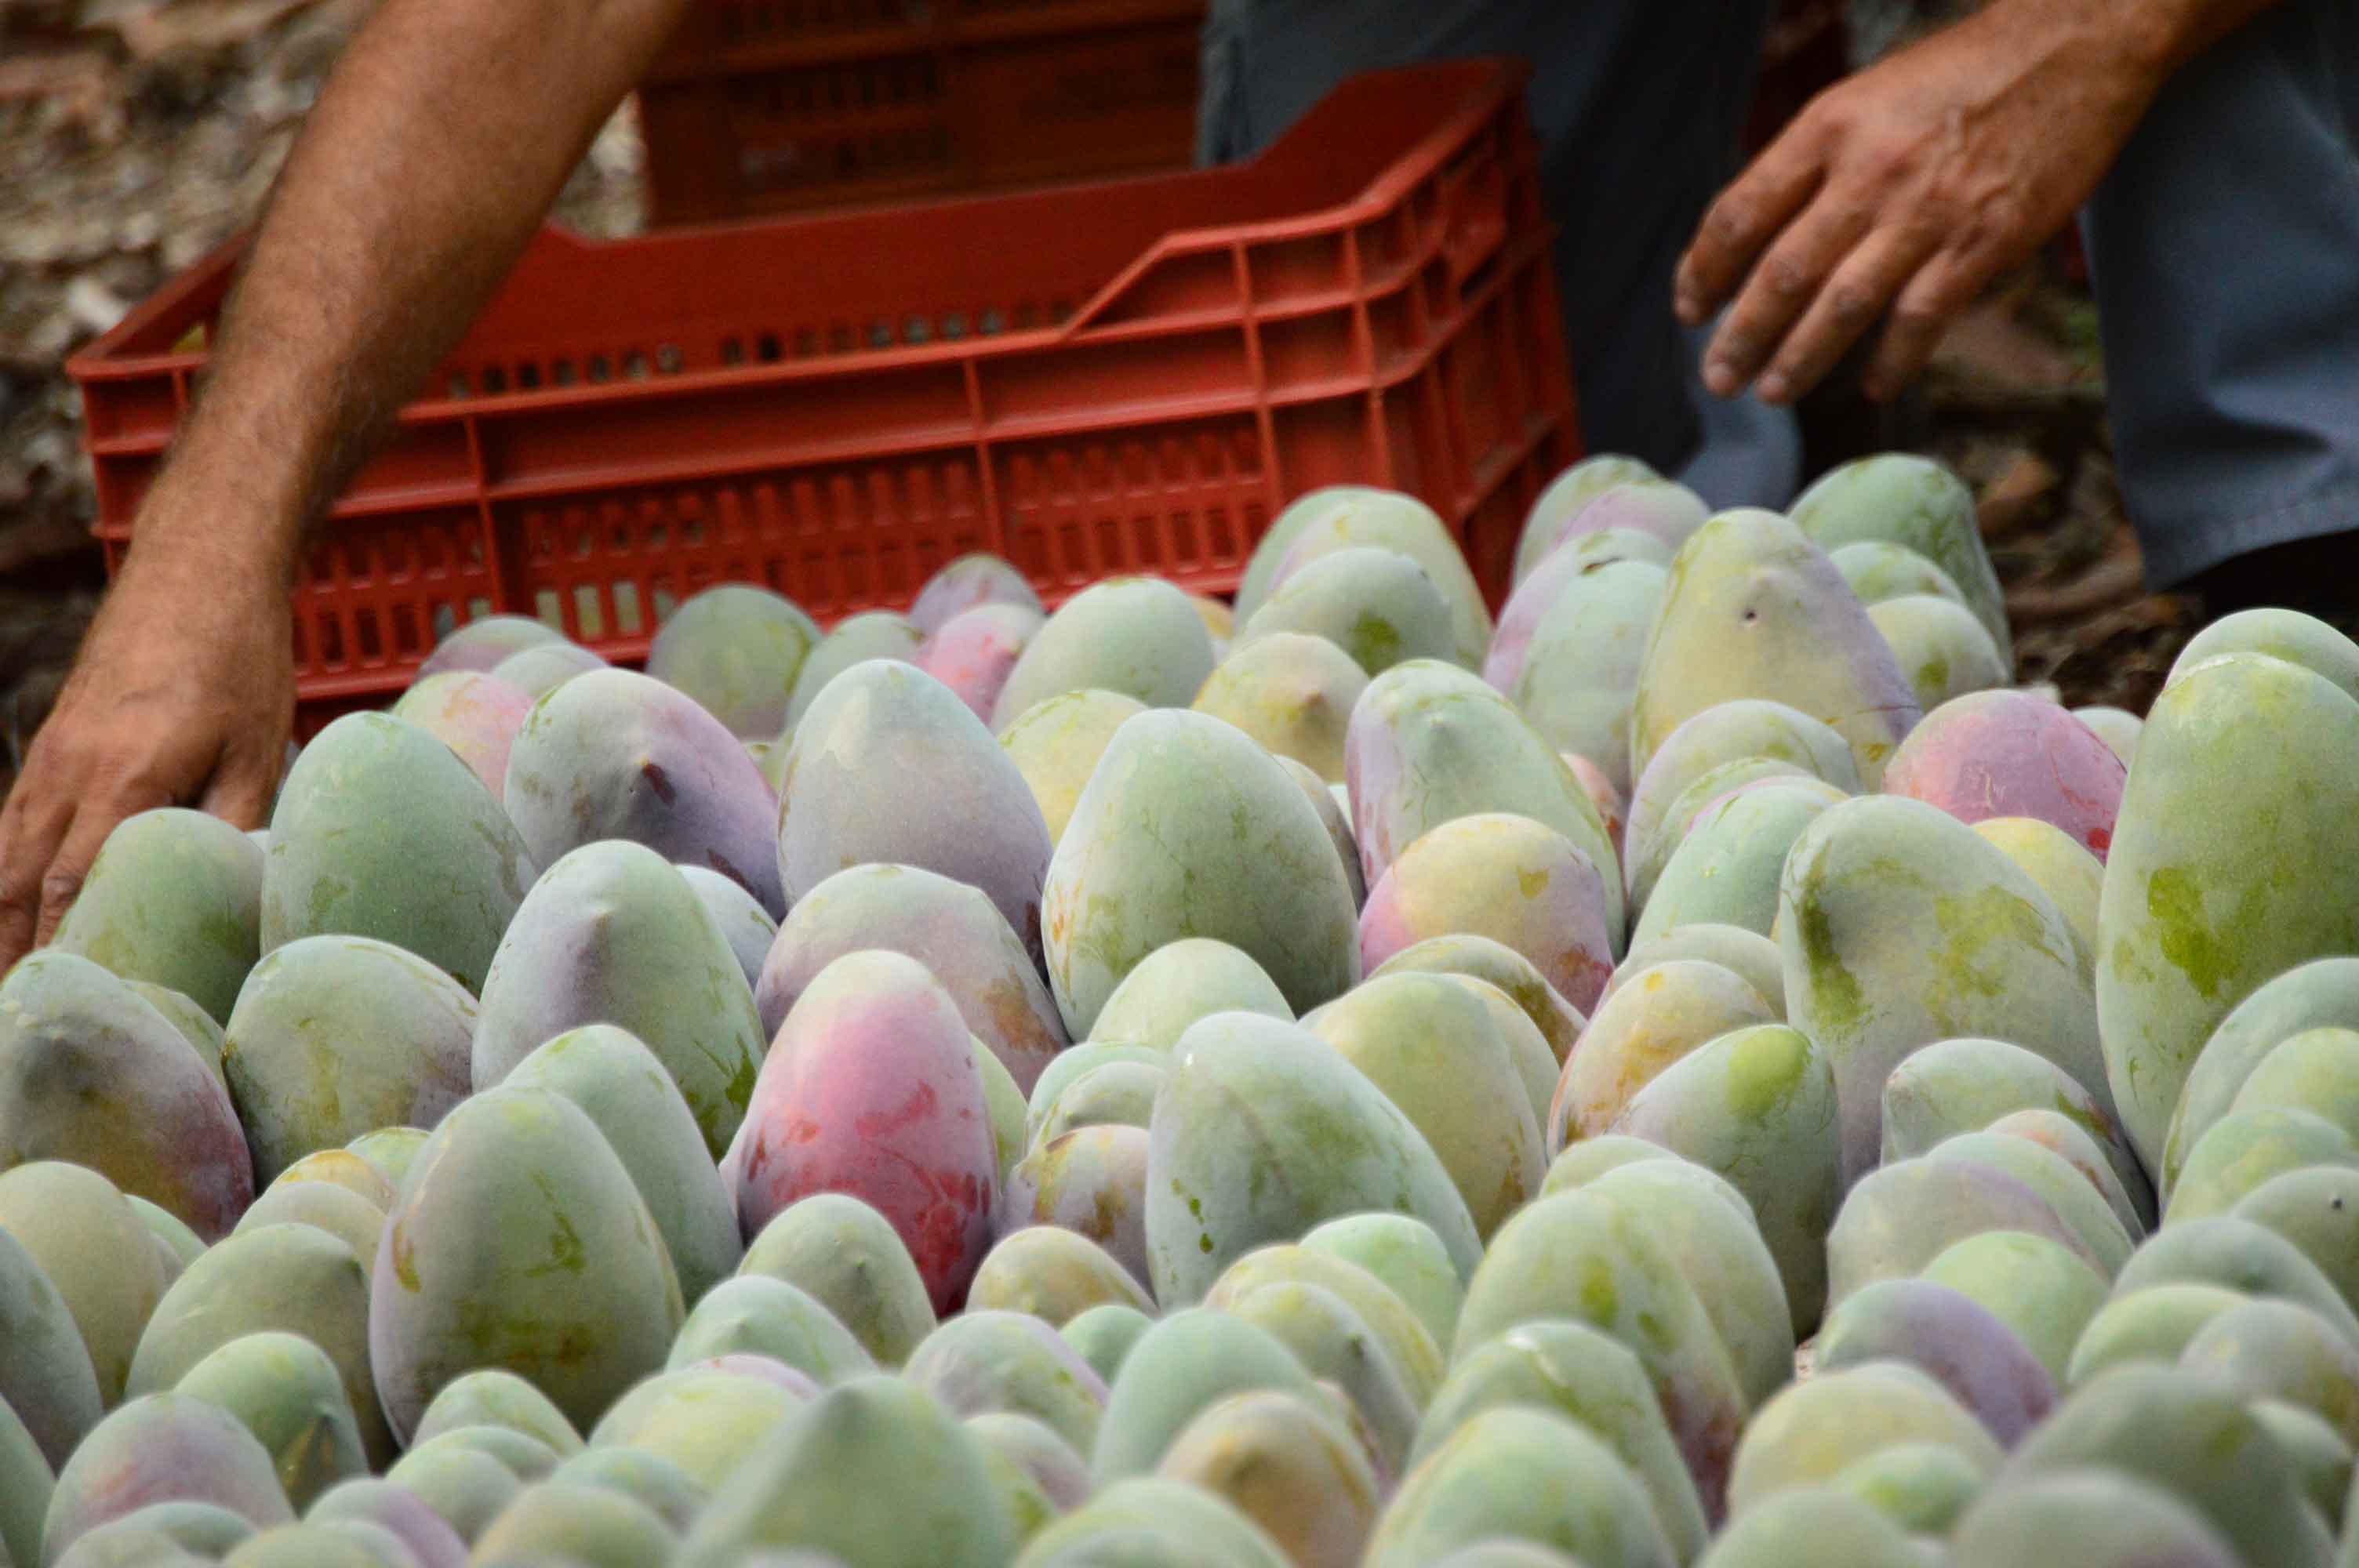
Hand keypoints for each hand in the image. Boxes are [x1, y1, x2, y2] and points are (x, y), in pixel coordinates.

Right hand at [0, 542, 292, 970]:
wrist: (198, 569)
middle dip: (12, 954)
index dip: (62, 951)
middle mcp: (67, 772)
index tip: (61, 1006)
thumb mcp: (261, 748)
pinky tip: (7, 918)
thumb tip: (238, 901)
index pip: (72, 887)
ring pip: (3, 860)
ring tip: (7, 989)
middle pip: (19, 885)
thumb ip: (239, 827)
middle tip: (18, 1019)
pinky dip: (2, 880)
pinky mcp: (49, 749)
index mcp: (123, 776)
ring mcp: (48, 759)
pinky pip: (11, 829)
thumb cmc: (240, 660)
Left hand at [1675, 3, 2169, 403]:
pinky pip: (1920, 319)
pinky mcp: (1983, 241)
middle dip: (1741, 335)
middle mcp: (1869, 171)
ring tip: (1772, 391)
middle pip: (1783, 273)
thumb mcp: (1866, 98)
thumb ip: (1813, 163)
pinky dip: (1893, 360)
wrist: (2072, 46)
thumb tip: (1757, 235)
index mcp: (1829, 127)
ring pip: (1842, 305)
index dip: (1705, 269)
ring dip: (1800, 358)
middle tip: (1718, 377)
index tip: (1689, 308)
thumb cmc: (1960, 75)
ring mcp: (1926, 211)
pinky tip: (1874, 385)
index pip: (1741, 212)